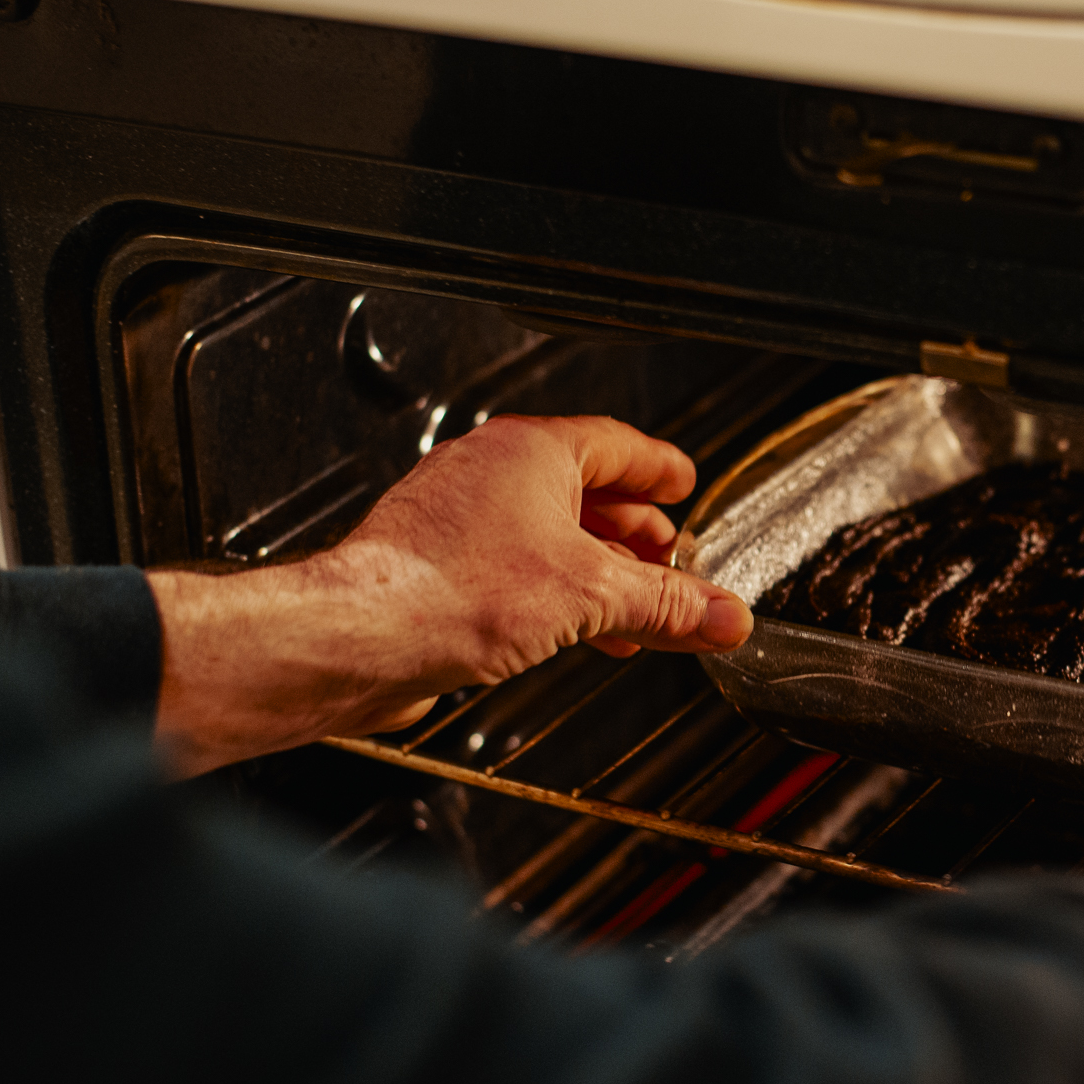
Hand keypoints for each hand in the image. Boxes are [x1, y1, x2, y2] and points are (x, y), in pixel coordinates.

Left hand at [148, 416, 753, 775]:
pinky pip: (517, 572)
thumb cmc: (450, 591)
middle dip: (635, 536)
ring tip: (636, 613)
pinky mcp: (437, 568)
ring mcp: (459, 521)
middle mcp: (490, 474)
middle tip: (672, 560)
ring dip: (599, 576)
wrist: (361, 638)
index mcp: (530, 452)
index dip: (658, 469)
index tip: (683, 483)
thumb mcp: (592, 598)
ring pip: (549, 538)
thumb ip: (668, 605)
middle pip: (585, 493)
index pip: (616, 445)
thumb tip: (722, 616)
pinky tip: (575, 633)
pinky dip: (559, 597)